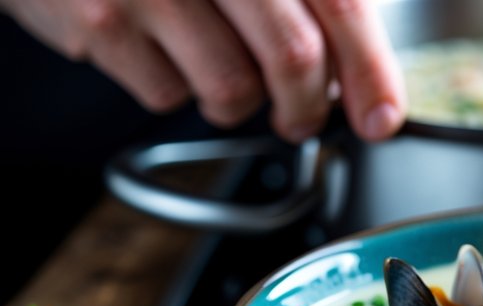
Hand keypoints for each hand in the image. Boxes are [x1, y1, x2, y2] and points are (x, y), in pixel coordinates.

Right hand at [0, 0, 405, 142]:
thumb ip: (306, 0)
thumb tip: (361, 80)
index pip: (342, 4)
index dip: (371, 71)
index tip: (381, 118)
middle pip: (295, 57)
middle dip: (307, 107)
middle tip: (300, 118)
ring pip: (233, 89)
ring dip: (237, 101)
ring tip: (216, 68)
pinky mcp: (101, 21)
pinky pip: (168, 94)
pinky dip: (173, 87)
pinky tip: (156, 45)